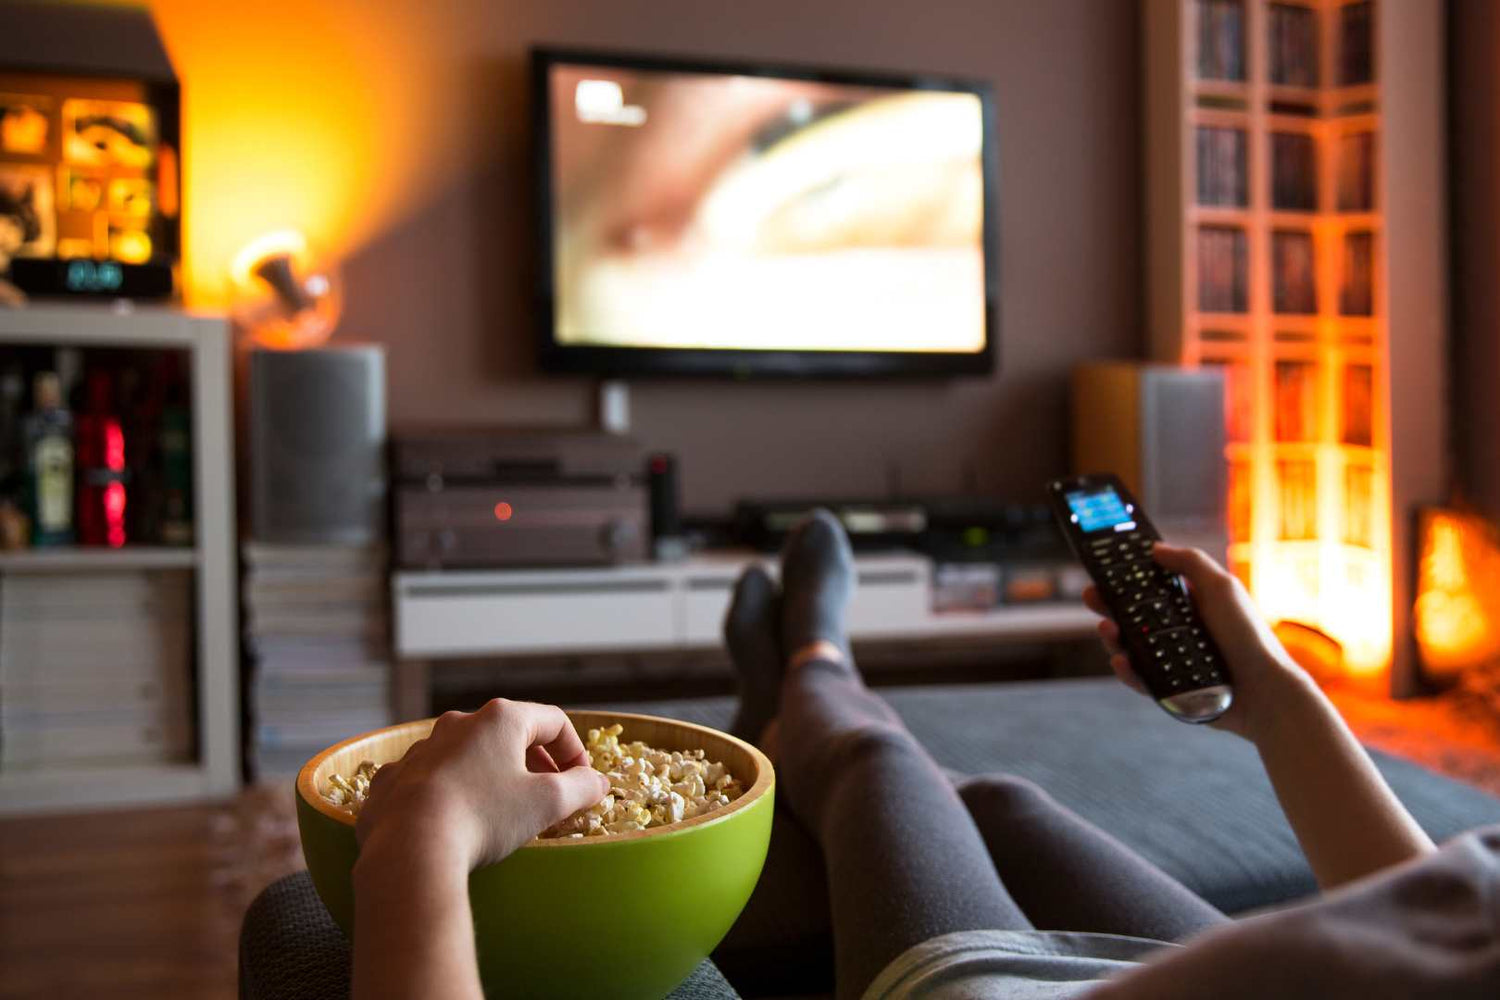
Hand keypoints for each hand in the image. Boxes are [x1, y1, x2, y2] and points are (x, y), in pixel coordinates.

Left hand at [354, 699, 610, 873]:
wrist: (409, 848)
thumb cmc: (485, 817)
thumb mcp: (547, 803)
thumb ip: (581, 787)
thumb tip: (598, 782)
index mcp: (500, 719)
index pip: (553, 721)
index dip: (575, 750)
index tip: (582, 781)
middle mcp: (458, 724)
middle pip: (508, 735)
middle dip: (534, 763)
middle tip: (548, 796)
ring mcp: (420, 750)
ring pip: (466, 756)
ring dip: (490, 776)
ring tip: (502, 811)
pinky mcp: (392, 780)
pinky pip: (429, 780)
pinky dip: (449, 794)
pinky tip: (455, 822)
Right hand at [1083, 543, 1308, 738]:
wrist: (1265, 690)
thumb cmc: (1248, 637)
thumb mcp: (1222, 587)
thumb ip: (1190, 562)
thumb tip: (1155, 548)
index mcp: (1187, 606)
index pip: (1147, 589)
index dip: (1124, 580)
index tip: (1103, 570)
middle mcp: (1175, 632)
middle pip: (1130, 617)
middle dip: (1107, 605)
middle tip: (1092, 596)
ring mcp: (1169, 661)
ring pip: (1128, 646)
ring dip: (1111, 636)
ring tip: (1108, 628)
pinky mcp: (1167, 689)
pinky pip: (1138, 678)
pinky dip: (1126, 670)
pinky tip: (1122, 660)